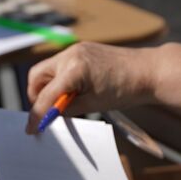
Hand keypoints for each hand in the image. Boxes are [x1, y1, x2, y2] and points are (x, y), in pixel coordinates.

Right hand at [24, 42, 159, 132]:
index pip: (45, 95)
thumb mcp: (93, 104)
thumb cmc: (126, 89)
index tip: (31, 129)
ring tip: (62, 103)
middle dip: (37, 96)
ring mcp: (76, 49)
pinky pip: (61, 65)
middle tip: (46, 114)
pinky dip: (60, 79)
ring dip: (48, 87)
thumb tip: (50, 116)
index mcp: (74, 69)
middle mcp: (71, 54)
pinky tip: (72, 91)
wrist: (149, 71)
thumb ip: (67, 109)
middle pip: (37, 77)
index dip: (36, 115)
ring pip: (47, 70)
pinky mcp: (82, 49)